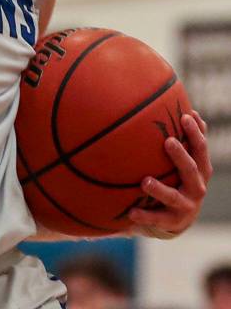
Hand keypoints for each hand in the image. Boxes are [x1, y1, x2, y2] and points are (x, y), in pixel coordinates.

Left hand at [128, 111, 212, 237]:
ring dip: (159, 189)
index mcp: (201, 170)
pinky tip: (131, 212)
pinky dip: (144, 216)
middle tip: (168, 141)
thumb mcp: (189, 161)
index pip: (201, 149)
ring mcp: (185, 207)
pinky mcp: (171, 222)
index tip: (186, 116)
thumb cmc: (181, 179)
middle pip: (191, 170)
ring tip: (145, 181)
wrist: (179, 218)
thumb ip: (190, 140)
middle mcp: (197, 188)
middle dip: (181, 156)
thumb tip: (192, 111)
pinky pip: (156, 219)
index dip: (195, 133)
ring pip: (173, 197)